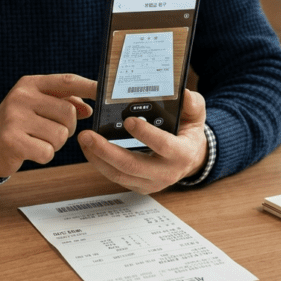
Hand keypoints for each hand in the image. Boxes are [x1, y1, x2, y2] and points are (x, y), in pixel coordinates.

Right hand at [0, 74, 96, 177]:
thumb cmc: (18, 123)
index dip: (89, 87)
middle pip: (69, 113)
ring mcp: (14, 118)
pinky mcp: (11, 140)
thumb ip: (64, 102)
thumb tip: (89, 109)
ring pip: (60, 135)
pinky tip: (31, 150)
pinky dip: (44, 155)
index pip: (67, 81)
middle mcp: (21, 97)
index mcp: (30, 84)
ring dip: (55, 144)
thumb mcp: (37, 105)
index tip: (105, 93)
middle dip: (68, 128)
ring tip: (38, 140)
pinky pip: (47, 152)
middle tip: (52, 131)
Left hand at [77, 89, 207, 193]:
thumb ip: (192, 103)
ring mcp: (151, 183)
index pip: (163, 145)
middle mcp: (166, 173)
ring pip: (119, 175)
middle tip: (88, 135)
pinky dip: (100, 164)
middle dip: (106, 151)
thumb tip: (182, 93)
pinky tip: (90, 149)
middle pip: (132, 165)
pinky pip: (116, 178)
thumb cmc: (188, 133)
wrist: (190, 159)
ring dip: (98, 158)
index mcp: (182, 154)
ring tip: (84, 140)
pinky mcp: (139, 186)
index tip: (129, 121)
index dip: (145, 134)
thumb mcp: (196, 115)